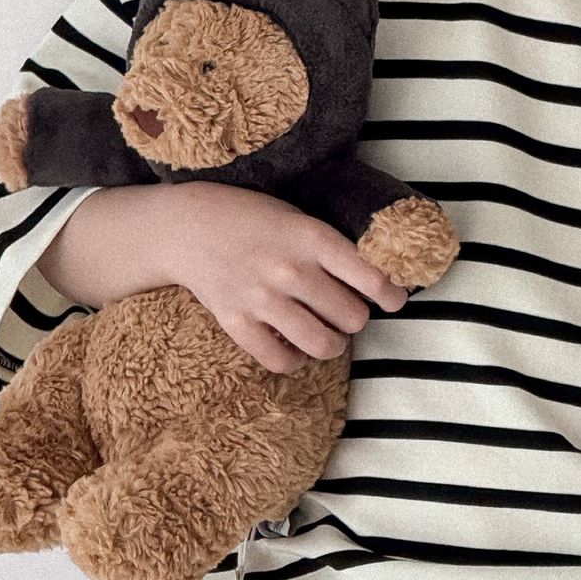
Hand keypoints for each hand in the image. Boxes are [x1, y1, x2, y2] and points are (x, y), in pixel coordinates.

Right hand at [169, 183, 408, 373]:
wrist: (186, 227)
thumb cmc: (251, 219)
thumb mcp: (296, 217)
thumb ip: (331, 248)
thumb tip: (376, 282)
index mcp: (310, 237)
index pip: (370, 277)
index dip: (391, 295)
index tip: (395, 301)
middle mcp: (289, 269)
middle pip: (353, 317)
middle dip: (355, 318)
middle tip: (343, 311)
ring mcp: (262, 299)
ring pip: (324, 345)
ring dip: (332, 343)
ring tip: (326, 334)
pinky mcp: (237, 323)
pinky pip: (282, 362)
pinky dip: (296, 361)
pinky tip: (296, 347)